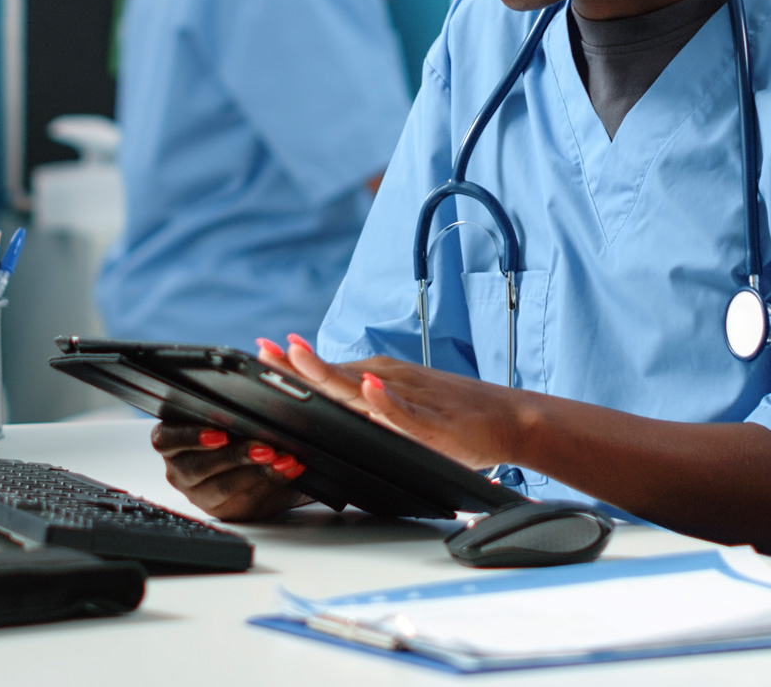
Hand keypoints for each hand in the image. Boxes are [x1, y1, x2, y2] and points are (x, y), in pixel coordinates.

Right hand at [150, 424, 308, 521]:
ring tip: (281, 459)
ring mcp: (200, 494)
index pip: (166, 439)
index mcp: (171, 441)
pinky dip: (271, 481)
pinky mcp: (225, 510)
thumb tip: (255, 402)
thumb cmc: (234, 430)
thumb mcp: (228, 416)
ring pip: (223, 486)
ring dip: (257, 471)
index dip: (190, 436)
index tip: (220, 435)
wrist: (254, 460)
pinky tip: (287, 470)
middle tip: (263, 447)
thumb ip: (230, 410)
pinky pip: (246, 499)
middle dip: (235, 455)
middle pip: (199, 466)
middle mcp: (180, 470)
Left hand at [257, 334, 531, 470]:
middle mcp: (389, 382)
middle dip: (297, 364)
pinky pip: (405, 412)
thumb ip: (366, 408)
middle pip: (334, 375)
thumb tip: (331, 406)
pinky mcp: (433, 421)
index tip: (261, 352)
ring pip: (362, 387)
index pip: (327, 373)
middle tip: (266, 349)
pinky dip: (386, 402)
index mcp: (378, 380)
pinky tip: (369, 392)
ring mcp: (411, 399)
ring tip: (298, 357)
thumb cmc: (454, 414)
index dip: (293, 365)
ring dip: (329, 372)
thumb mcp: (401, 407)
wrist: (510, 419)